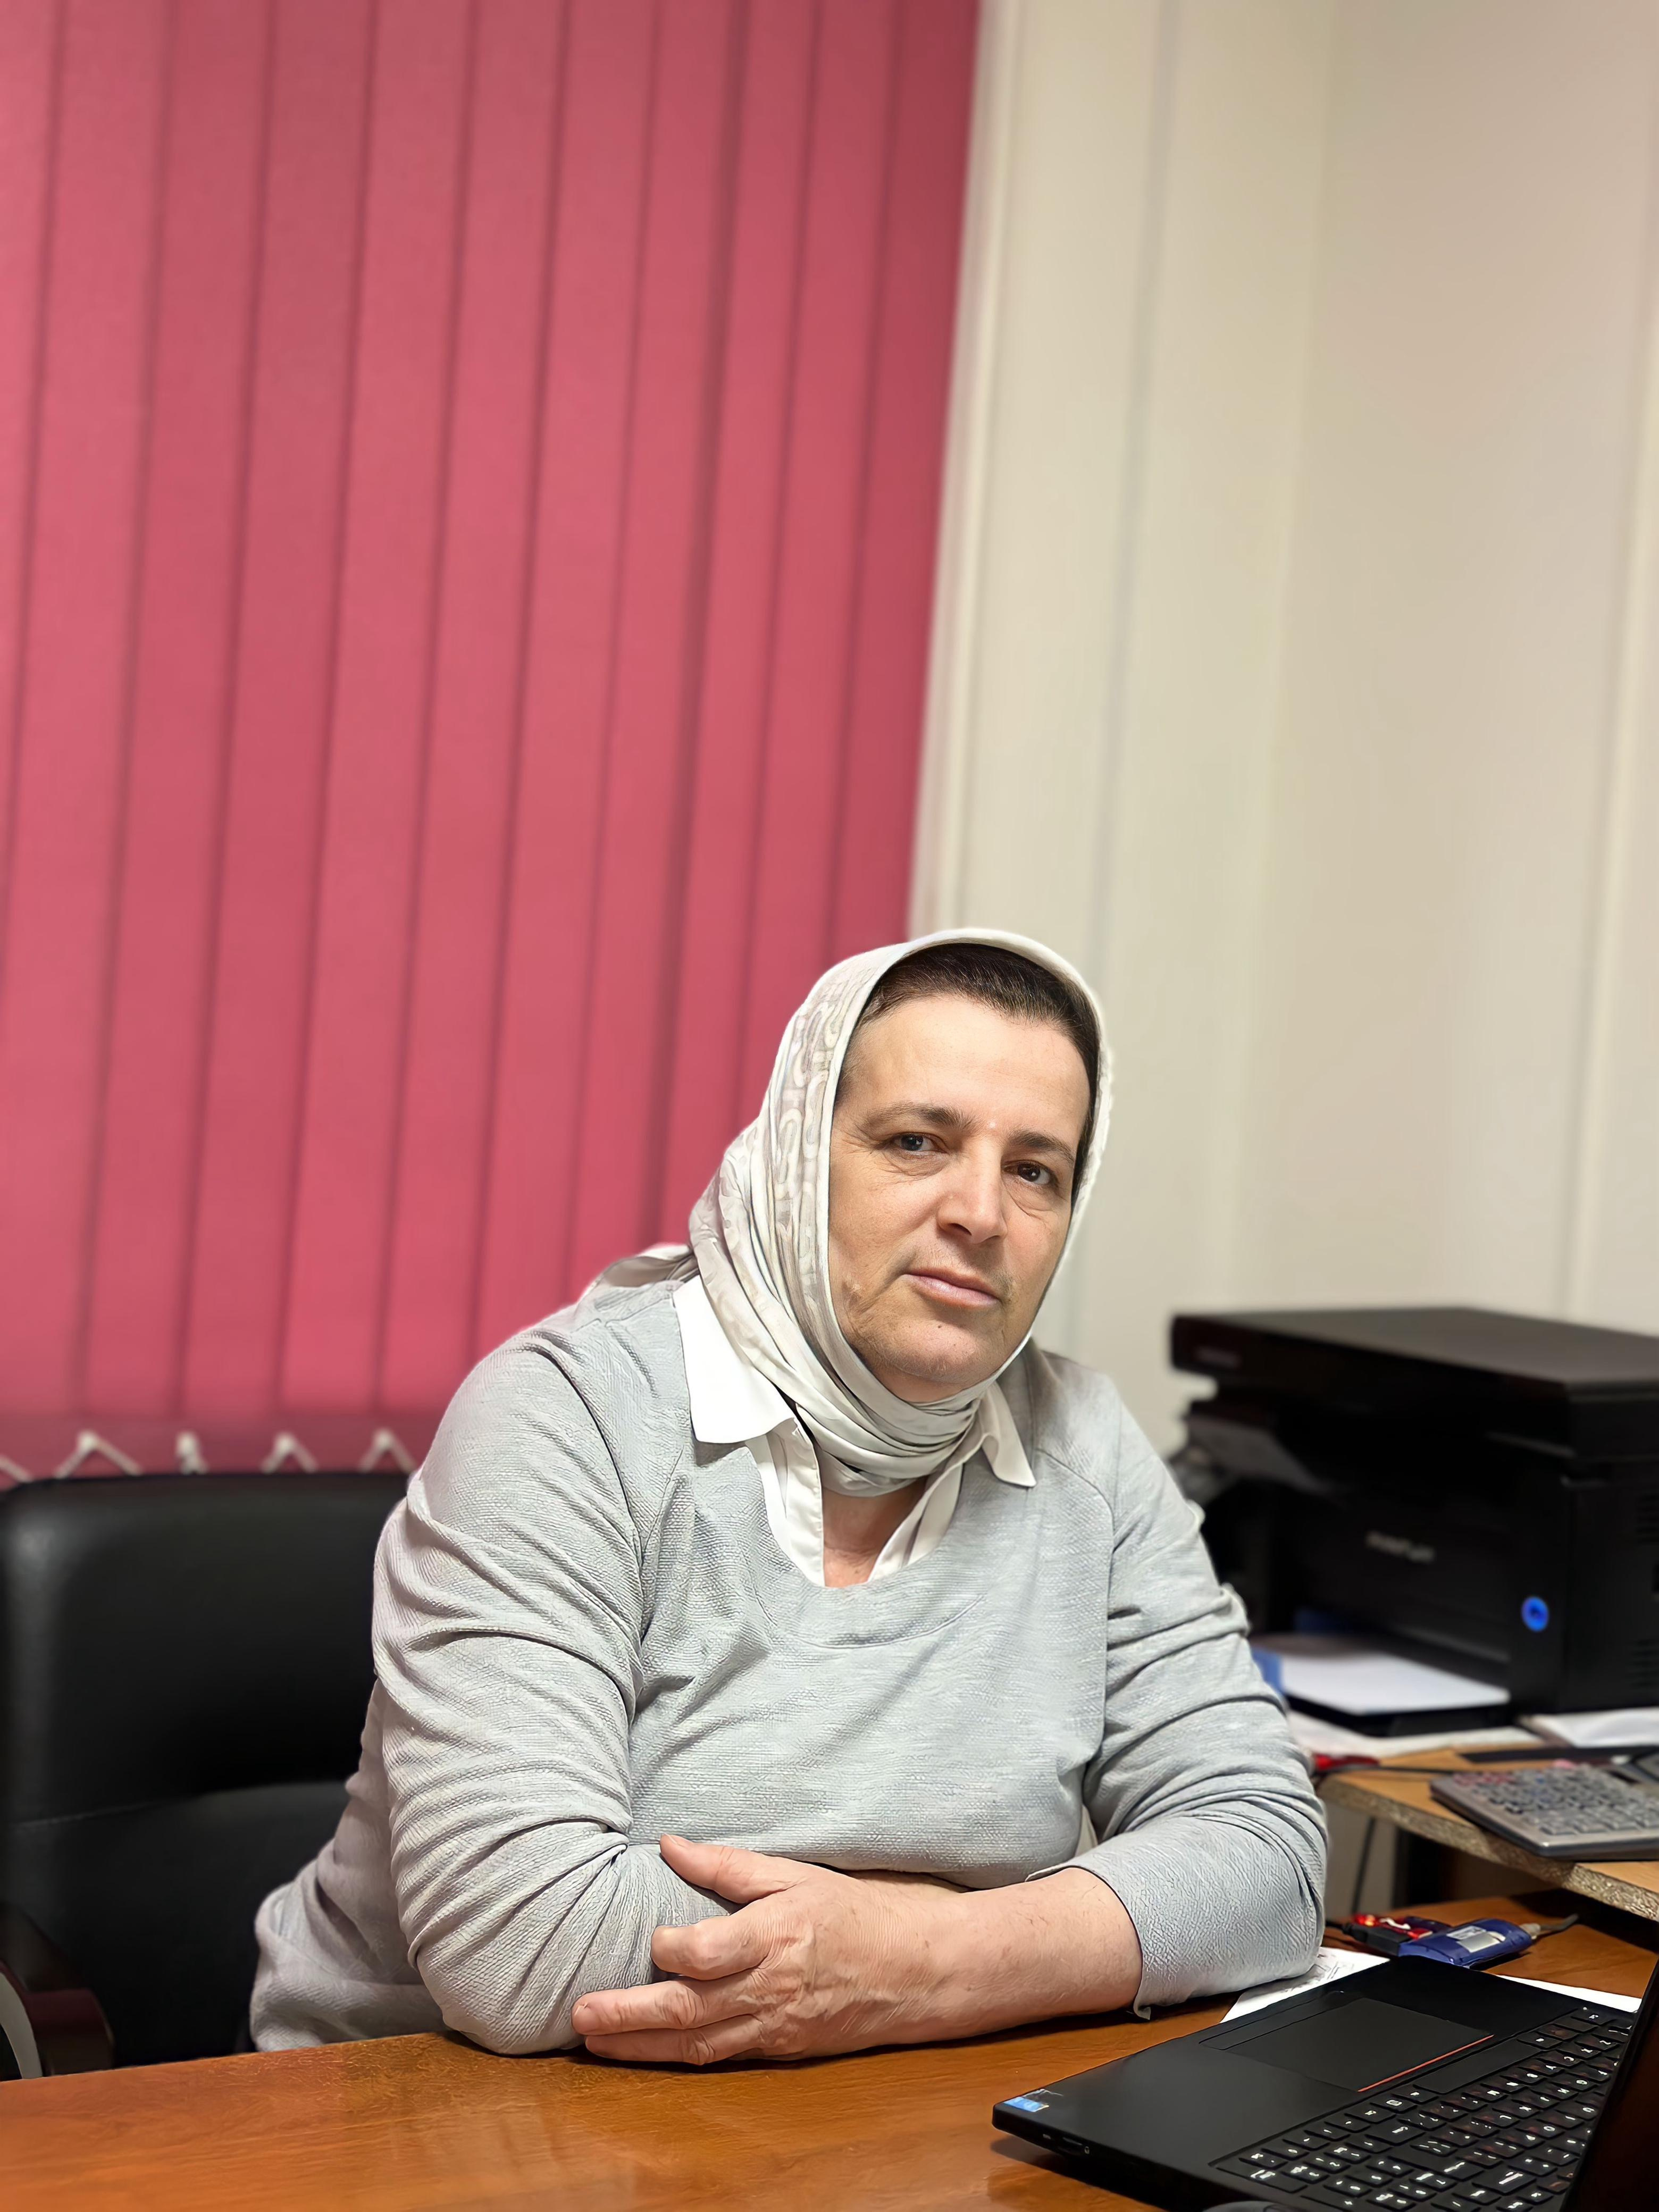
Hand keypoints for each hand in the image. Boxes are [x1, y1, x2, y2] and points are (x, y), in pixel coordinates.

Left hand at [569, 1835, 962, 2065]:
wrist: (913, 1971)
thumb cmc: (854, 1912)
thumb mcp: (794, 1874)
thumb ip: (728, 1866)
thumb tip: (668, 1846)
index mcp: (775, 1936)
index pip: (708, 1953)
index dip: (670, 1949)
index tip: (650, 1937)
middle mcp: (769, 1988)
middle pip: (688, 2010)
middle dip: (629, 2015)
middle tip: (581, 2012)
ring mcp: (773, 2026)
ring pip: (695, 2045)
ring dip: (640, 2047)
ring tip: (593, 2040)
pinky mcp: (778, 2049)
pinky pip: (719, 2058)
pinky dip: (677, 2058)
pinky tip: (644, 2053)